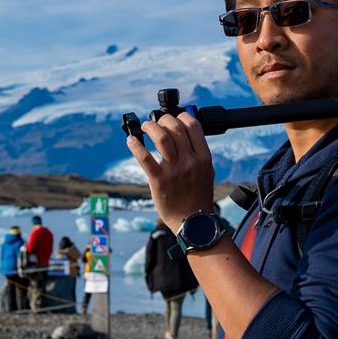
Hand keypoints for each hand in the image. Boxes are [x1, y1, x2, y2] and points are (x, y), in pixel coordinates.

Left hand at [126, 109, 216, 233]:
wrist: (193, 222)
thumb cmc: (198, 196)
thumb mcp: (206, 172)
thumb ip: (197, 153)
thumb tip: (185, 133)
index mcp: (204, 158)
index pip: (193, 126)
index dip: (181, 116)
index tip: (174, 117)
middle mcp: (190, 161)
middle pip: (175, 128)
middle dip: (163, 119)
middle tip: (156, 122)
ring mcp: (174, 170)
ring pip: (161, 137)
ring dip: (150, 127)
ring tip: (144, 127)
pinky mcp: (159, 180)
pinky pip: (145, 157)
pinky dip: (135, 145)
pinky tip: (131, 141)